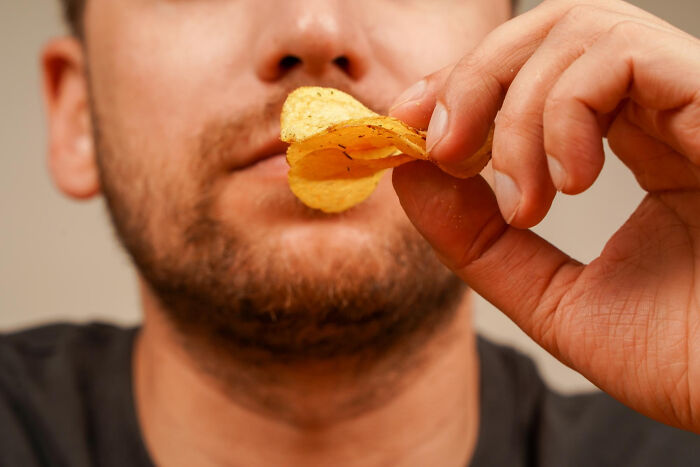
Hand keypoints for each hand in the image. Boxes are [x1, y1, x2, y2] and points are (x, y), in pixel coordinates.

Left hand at [390, 0, 699, 431]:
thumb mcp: (552, 300)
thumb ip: (478, 242)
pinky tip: (573, 183)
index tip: (410, 127)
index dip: (460, 86)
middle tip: (441, 146)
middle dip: (472, 81)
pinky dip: (565, 112)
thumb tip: (412, 172)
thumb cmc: (685, 356)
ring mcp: (693, 103)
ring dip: (517, 111)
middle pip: (547, 32)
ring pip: (576, 31)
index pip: (533, 75)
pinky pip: (621, 57)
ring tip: (525, 197)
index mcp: (629, 150)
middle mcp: (661, 114)